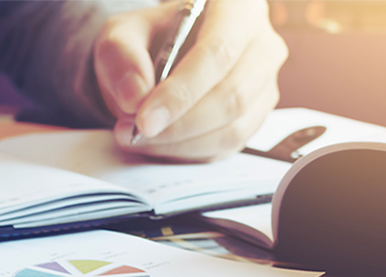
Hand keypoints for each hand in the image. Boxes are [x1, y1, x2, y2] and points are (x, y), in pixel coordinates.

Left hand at [94, 0, 287, 160]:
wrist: (160, 56)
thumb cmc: (150, 38)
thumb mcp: (122, 33)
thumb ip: (121, 56)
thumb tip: (135, 97)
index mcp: (237, 9)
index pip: (218, 53)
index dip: (181, 92)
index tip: (144, 119)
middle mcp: (261, 45)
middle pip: (231, 96)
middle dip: (178, 125)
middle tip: (136, 132)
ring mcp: (263, 85)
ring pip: (233, 128)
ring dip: (180, 143)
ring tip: (138, 137)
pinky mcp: (255, 118)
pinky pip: (227, 146)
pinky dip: (188, 152)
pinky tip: (159, 143)